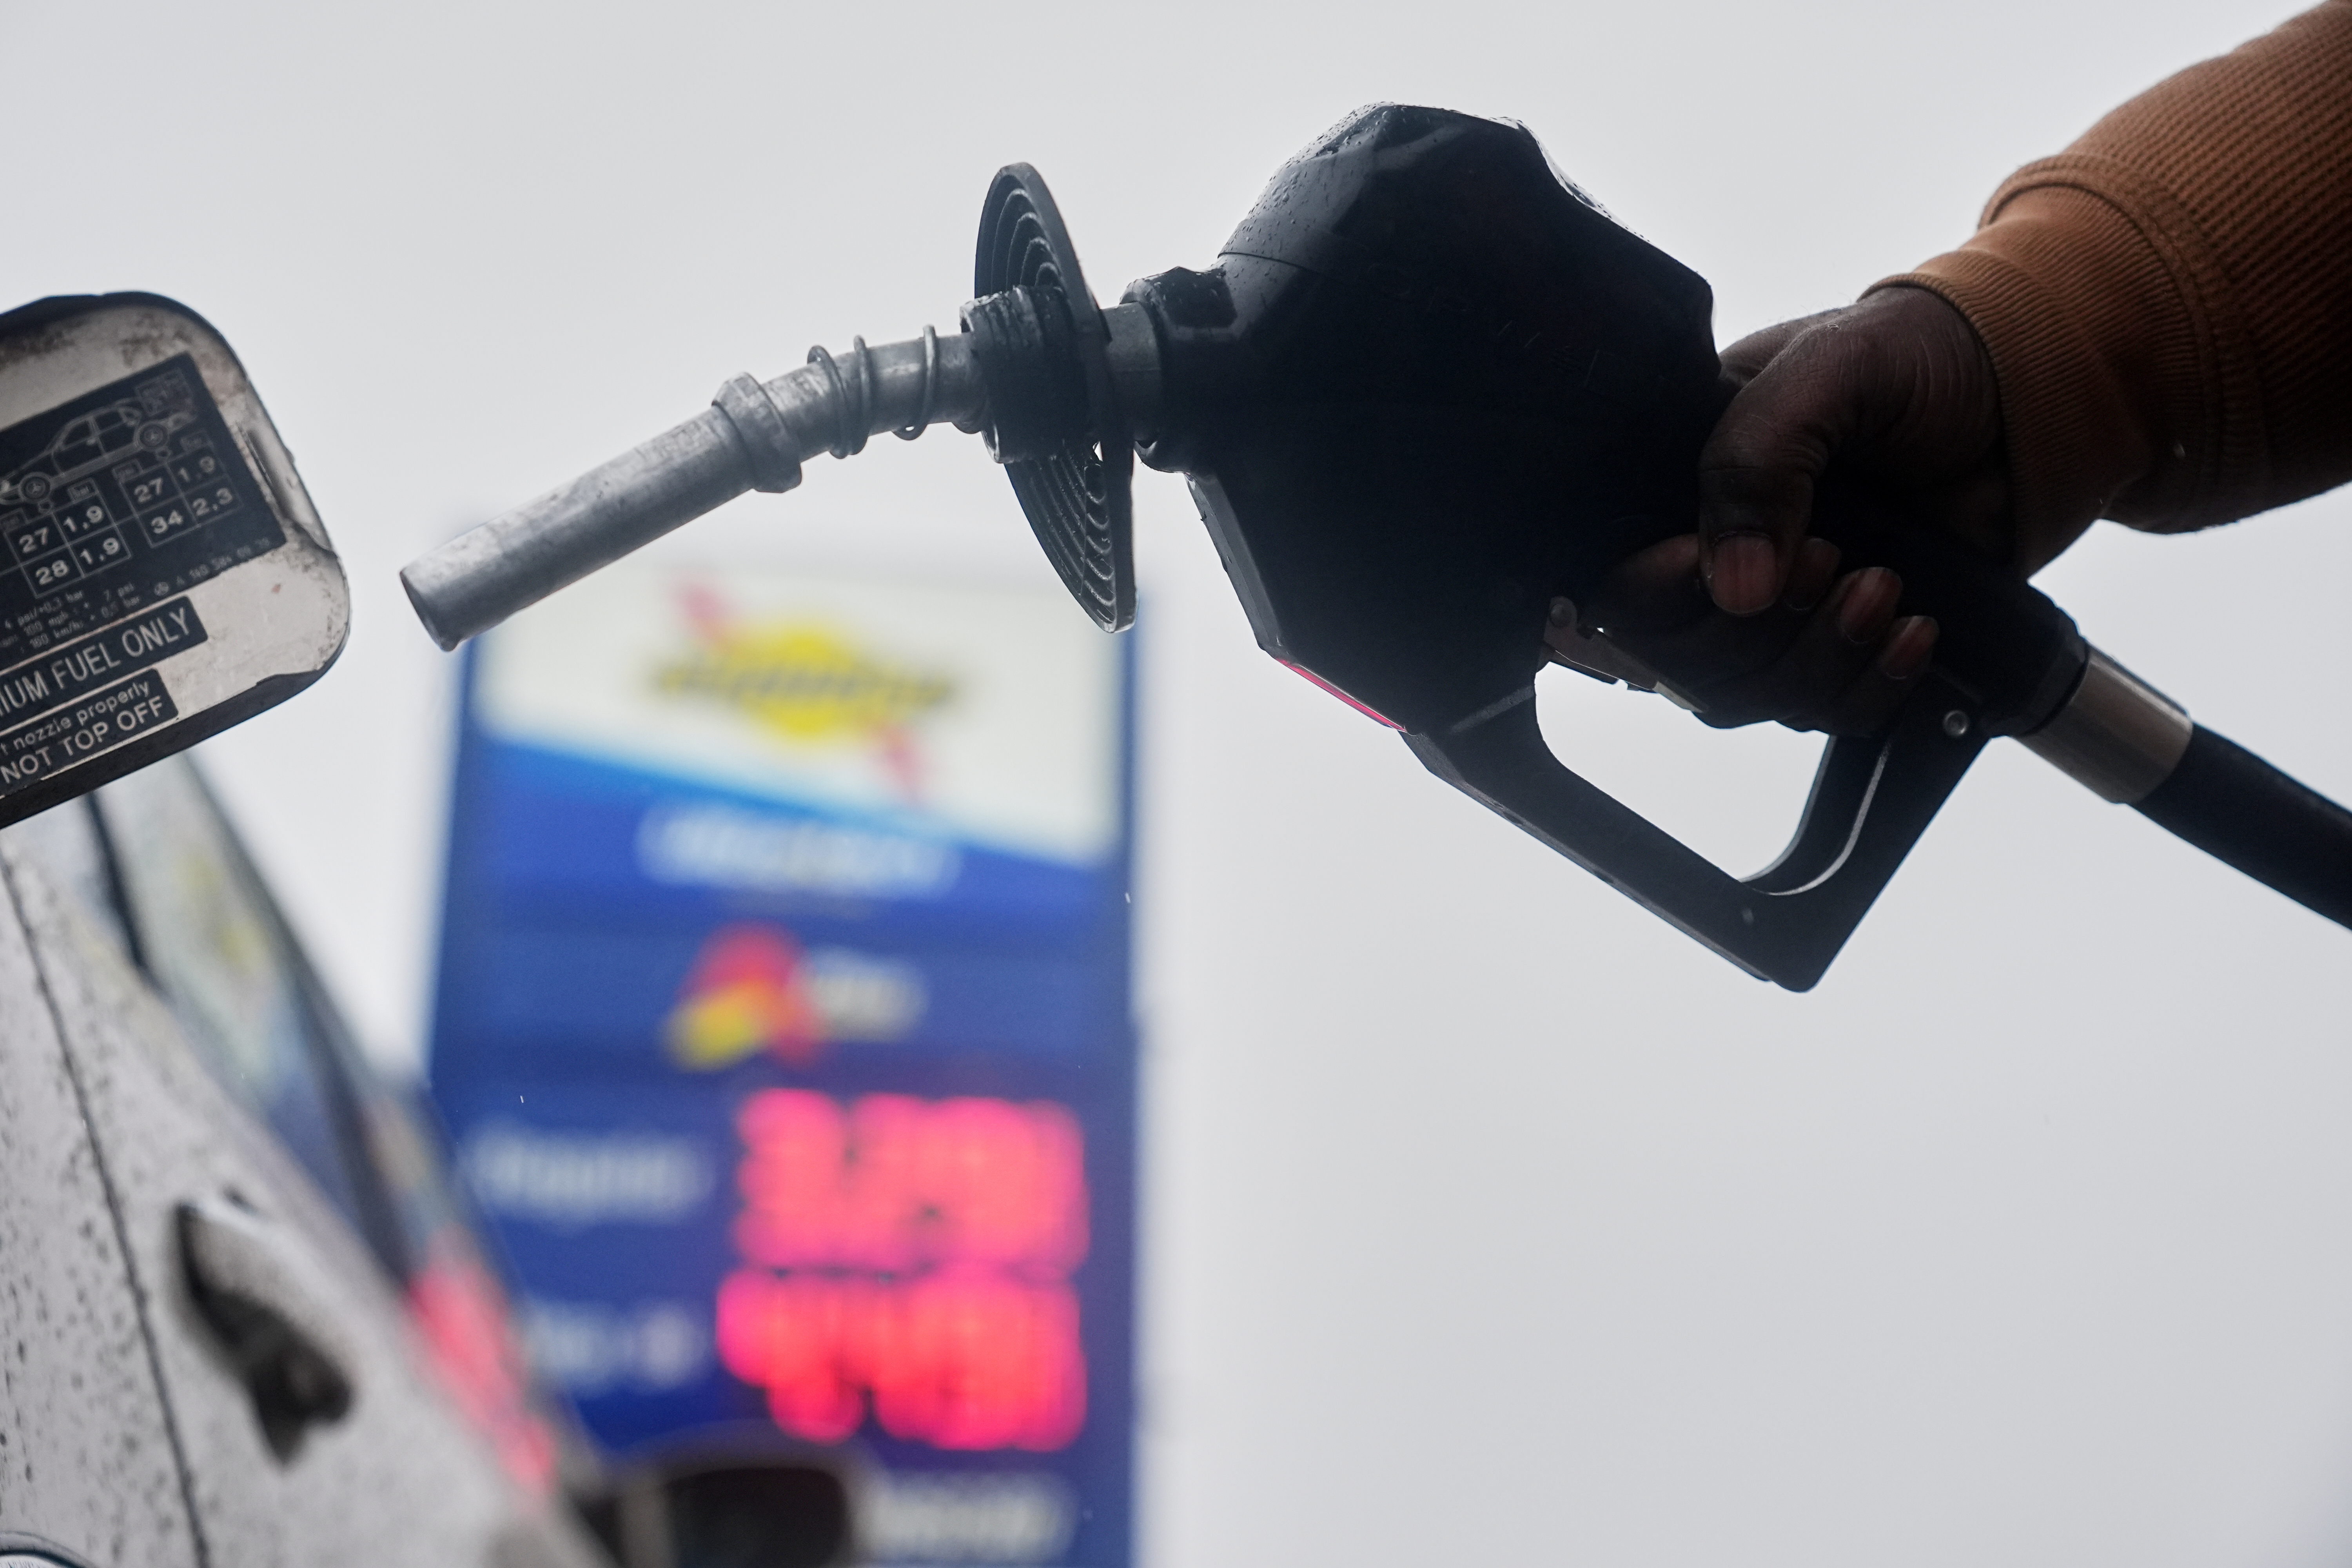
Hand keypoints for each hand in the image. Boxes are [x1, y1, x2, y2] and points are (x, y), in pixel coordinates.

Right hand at [1557, 287, 2009, 733]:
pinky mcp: (1839, 645)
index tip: (1728, 571)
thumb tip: (1737, 589)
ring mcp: (1775, 609)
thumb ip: (1760, 457)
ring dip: (1822, 658)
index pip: (1618, 581)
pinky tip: (1917, 630)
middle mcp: (1713, 556)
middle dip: (1762, 631)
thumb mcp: (1830, 369)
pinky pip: (1825, 713)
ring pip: (1750, 697)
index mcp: (1678, 482)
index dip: (1660, 594)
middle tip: (1835, 559)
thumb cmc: (1917, 357)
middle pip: (1682, 661)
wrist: (2024, 393)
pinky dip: (1871, 688)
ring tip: (1888, 586)